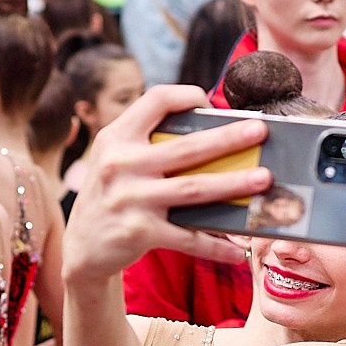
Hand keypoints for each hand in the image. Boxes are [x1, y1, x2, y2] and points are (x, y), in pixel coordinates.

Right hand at [65, 86, 264, 279]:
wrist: (81, 249)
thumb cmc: (114, 196)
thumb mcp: (116, 161)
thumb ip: (149, 144)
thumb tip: (214, 135)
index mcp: (117, 137)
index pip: (156, 100)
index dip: (187, 96)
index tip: (212, 103)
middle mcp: (120, 164)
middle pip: (186, 147)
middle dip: (228, 138)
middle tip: (261, 130)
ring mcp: (130, 199)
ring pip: (194, 189)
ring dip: (233, 184)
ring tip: (263, 179)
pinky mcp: (138, 232)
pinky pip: (187, 238)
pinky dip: (216, 245)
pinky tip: (238, 250)